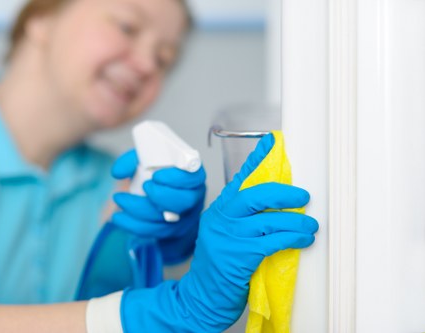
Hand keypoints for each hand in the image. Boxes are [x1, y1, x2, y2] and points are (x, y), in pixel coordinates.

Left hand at [111, 149, 205, 263]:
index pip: (192, 178)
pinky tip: (119, 217)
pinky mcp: (171, 231)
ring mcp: (184, 217)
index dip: (176, 178)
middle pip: (184, 202)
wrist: (157, 192)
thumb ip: (133, 161)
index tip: (156, 176)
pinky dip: (133, 224)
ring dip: (139, 210)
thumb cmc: (156, 174)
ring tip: (120, 199)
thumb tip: (118, 172)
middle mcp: (193, 198)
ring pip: (166, 219)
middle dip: (161, 195)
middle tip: (144, 187)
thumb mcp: (146, 160)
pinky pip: (153, 231)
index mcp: (192, 176)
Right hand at [120, 134, 318, 331]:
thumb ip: (246, 218)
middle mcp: (220, 219)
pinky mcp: (237, 256)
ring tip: (310, 225)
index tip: (273, 142)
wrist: (202, 296)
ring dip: (295, 222)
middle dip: (282, 193)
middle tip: (303, 197)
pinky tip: (303, 240)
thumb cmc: (219, 266)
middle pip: (252, 194)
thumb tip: (280, 206)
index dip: (258, 159)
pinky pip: (271, 242)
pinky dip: (292, 239)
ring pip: (267, 220)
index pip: (240, 178)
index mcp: (219, 210)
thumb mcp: (227, 235)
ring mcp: (227, 237)